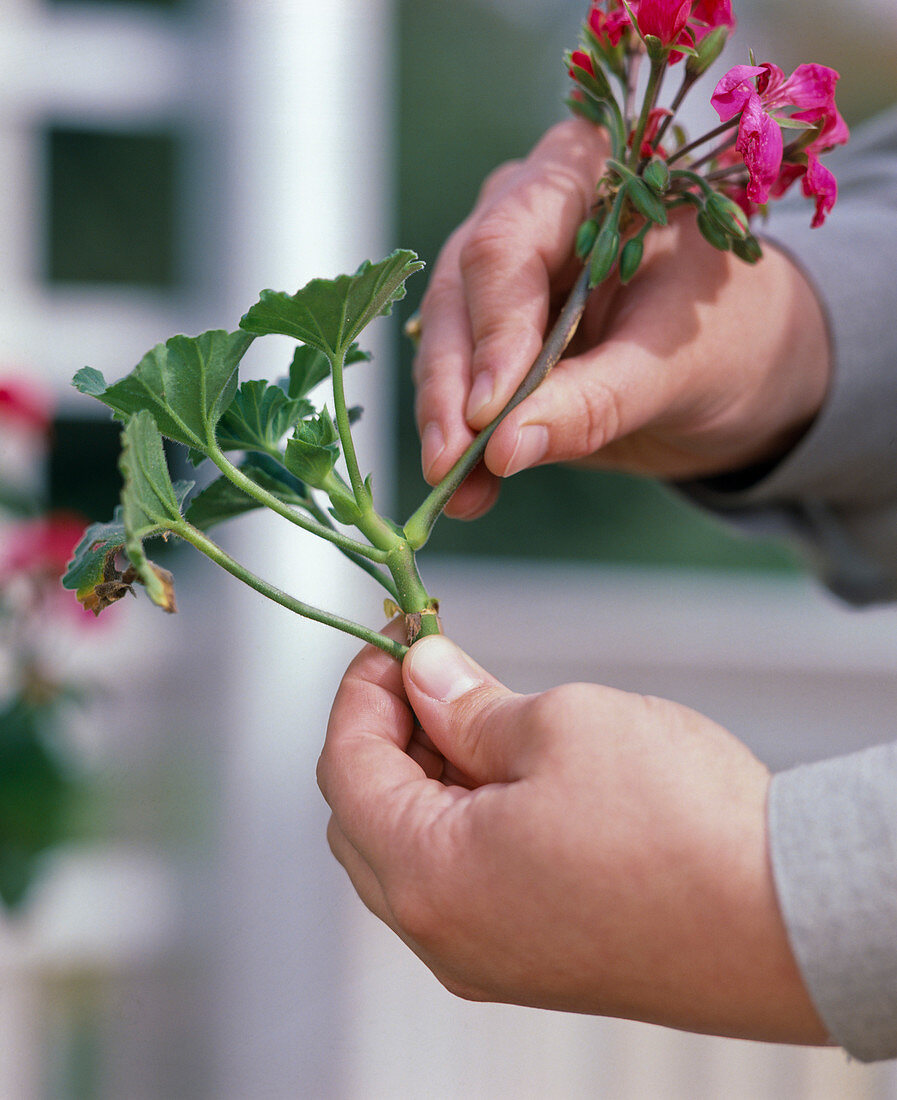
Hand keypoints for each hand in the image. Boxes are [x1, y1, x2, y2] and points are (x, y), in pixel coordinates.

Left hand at [318, 632, 828, 1044]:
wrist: (787, 922)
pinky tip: (507, 774)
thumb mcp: (560, 725)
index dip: (361, 689)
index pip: (344, 767)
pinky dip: (460, 821)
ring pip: (409, 852)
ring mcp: (484, 957)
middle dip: (387, 732)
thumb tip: (423, 673)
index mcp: (428, 874)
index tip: (394, 638)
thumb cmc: (677, 822)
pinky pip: (458, 884)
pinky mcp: (528, 961)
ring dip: (423, 776)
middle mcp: (441, 932)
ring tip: (476, 715)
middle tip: (432, 671)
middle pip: (363, 815)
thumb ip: (467, 703)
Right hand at [414, 118, 830, 518]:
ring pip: (445, 339)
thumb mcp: (680, 368)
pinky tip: (467, 490)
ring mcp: (504, 274)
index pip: (508, 243)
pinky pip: (458, 383)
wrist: (745, 367)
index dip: (493, 330)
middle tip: (450, 464)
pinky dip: (459, 439)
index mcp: (588, 174)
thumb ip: (595, 401)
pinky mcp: (493, 335)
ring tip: (458, 494)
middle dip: (451, 386)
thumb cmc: (731, 336)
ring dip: (444, 421)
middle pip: (459, 290)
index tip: (487, 414)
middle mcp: (529, 210)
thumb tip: (504, 448)